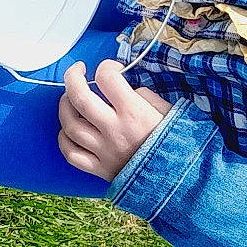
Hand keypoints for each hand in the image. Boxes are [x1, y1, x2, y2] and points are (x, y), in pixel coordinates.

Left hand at [57, 60, 173, 181]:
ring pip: (70, 125)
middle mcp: (114, 130)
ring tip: (70, 98)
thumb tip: (129, 90)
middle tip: (77, 71)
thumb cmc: (178, 144)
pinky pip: (71, 153)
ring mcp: (104, 151)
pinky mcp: (100, 169)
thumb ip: (146, 97)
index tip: (113, 69)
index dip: (107, 66)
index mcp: (134, 113)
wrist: (181, 180)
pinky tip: (69, 130)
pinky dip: (64, 139)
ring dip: (65, 106)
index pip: (108, 78)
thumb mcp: (171, 113)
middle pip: (79, 97)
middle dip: (73, 77)